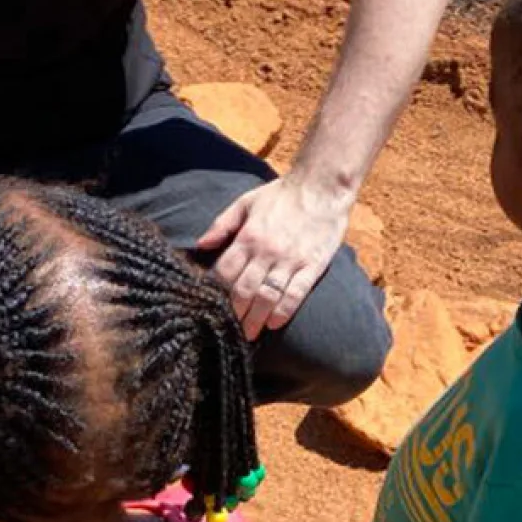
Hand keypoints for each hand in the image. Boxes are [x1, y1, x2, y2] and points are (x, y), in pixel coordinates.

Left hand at [196, 175, 352, 339]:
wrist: (322, 186)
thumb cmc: (281, 194)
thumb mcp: (245, 202)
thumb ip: (222, 224)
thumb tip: (200, 245)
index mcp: (248, 236)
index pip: (225, 272)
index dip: (216, 293)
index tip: (211, 307)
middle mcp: (267, 251)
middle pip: (244, 290)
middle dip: (233, 313)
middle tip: (228, 330)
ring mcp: (291, 260)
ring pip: (268, 297)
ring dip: (255, 319)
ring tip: (248, 335)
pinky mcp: (313, 265)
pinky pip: (296, 294)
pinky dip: (283, 311)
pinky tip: (274, 324)